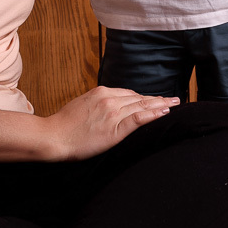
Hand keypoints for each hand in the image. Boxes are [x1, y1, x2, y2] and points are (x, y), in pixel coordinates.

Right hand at [46, 86, 178, 160]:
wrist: (54, 136)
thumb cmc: (64, 124)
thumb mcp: (82, 105)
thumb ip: (98, 103)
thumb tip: (108, 105)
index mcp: (101, 92)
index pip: (128, 93)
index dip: (143, 97)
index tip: (154, 98)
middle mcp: (109, 98)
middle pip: (138, 98)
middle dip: (156, 99)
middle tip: (173, 98)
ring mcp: (113, 112)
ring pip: (142, 106)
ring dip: (160, 104)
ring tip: (174, 104)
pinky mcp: (115, 128)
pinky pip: (139, 119)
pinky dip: (153, 114)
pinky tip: (164, 112)